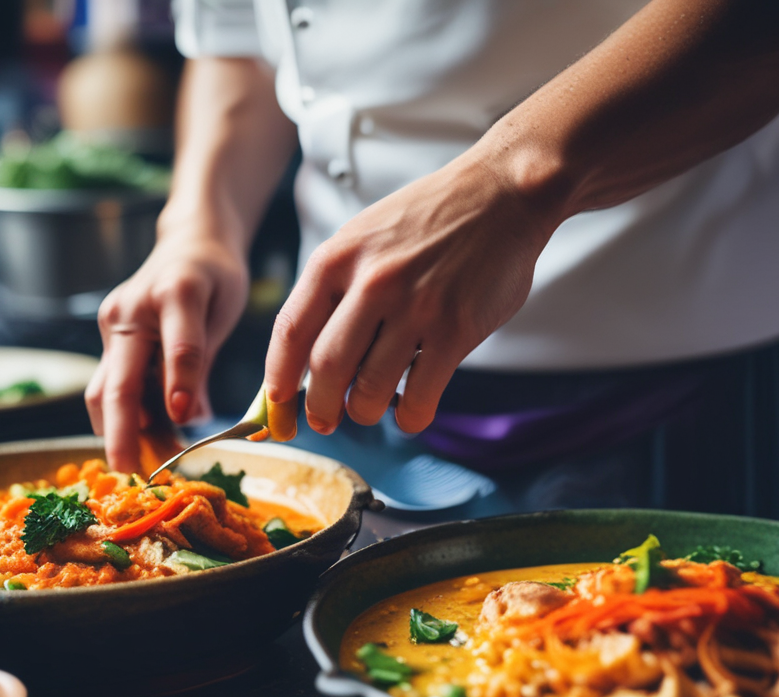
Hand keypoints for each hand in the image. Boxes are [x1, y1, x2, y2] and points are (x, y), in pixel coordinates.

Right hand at [86, 233, 247, 471]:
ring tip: (150, 462)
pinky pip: (111, 384)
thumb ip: (201, 364)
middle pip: (119, 380)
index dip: (181, 384)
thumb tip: (187, 417)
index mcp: (175, 292)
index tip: (184, 420)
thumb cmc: (215, 278)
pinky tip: (148, 440)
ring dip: (122, 430)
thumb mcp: (222, 312)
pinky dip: (127, 416)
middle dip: (122, 430)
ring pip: (106, 389)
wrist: (190, 243)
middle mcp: (132, 309)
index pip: (178, 346)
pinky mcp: (108, 336)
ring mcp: (113, 323)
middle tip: (129, 468)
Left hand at [264, 153, 555, 434]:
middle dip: (319, 408)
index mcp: (337, 258)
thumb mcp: (363, 236)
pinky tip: (411, 411)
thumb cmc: (429, 221)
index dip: (277, 380)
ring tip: (371, 407)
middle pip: (325, 369)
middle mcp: (371, 282)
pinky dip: (410, 417)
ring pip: (370, 390)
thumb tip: (306, 358)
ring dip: (365, 412)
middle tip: (325, 419)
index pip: (289, 332)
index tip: (277, 406)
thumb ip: (334, 288)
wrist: (501, 193)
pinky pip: (420, 396)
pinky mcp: (455, 329)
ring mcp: (415, 306)